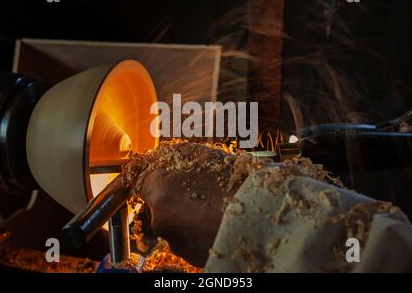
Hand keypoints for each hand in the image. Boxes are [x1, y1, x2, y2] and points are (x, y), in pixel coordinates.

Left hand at [137, 144, 240, 266]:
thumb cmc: (236, 183)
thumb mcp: (204, 155)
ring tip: (218, 206)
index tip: (176, 173)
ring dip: (190, 215)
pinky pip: (191, 239)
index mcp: (160, 195)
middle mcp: (162, 223)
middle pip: (161, 204)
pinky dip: (201, 231)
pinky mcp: (193, 258)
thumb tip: (166, 156)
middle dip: (177, 196)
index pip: (146, 182)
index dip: (162, 175)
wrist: (265, 220)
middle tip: (204, 188)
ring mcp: (178, 244)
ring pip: (177, 224)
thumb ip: (177, 154)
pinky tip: (222, 222)